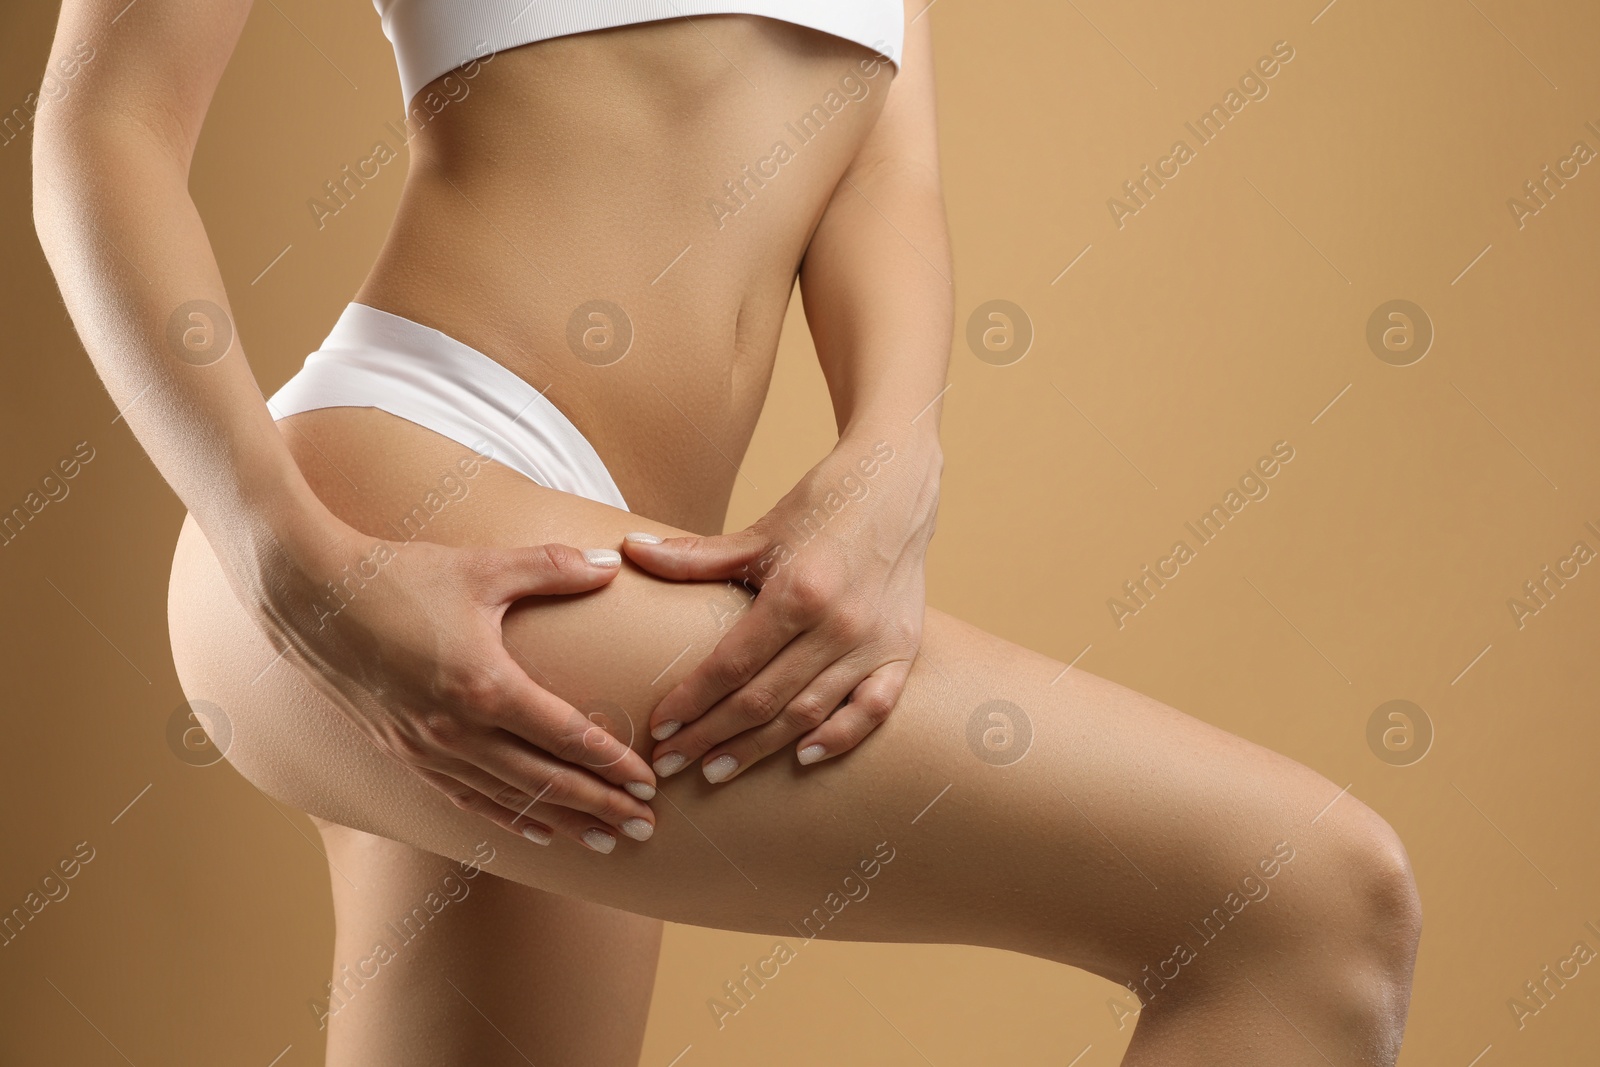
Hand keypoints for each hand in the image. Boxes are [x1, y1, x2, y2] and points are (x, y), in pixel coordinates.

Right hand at [247, 519, 657, 852]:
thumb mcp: (481, 568)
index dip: (612, 763)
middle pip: (544, 783)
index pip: (566, 737)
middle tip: (645, 827)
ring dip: (561, 824)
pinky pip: (465, 800)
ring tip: (605, 842)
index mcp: (484, 687)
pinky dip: (506, 820)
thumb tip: (611, 564)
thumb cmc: (397, 575)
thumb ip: (552, 567)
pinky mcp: (402, 754)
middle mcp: (456, 731)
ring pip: (508, 802)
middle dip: (600, 807)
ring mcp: (426, 749)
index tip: (650, 782)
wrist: (308, 595)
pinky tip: (535, 832)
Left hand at [624, 435, 938, 782]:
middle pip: (763, 699)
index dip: (691, 701)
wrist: (897, 481)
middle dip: (711, 737)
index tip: (658, 728)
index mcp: (798, 591)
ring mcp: (874, 642)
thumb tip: (629, 551)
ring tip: (716, 770)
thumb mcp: (759, 531)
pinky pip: (872, 710)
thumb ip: (695, 555)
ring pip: (808, 714)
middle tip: (670, 763)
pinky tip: (801, 757)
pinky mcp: (902, 649)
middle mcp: (839, 624)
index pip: (732, 664)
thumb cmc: (823, 504)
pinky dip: (839, 738)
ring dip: (759, 748)